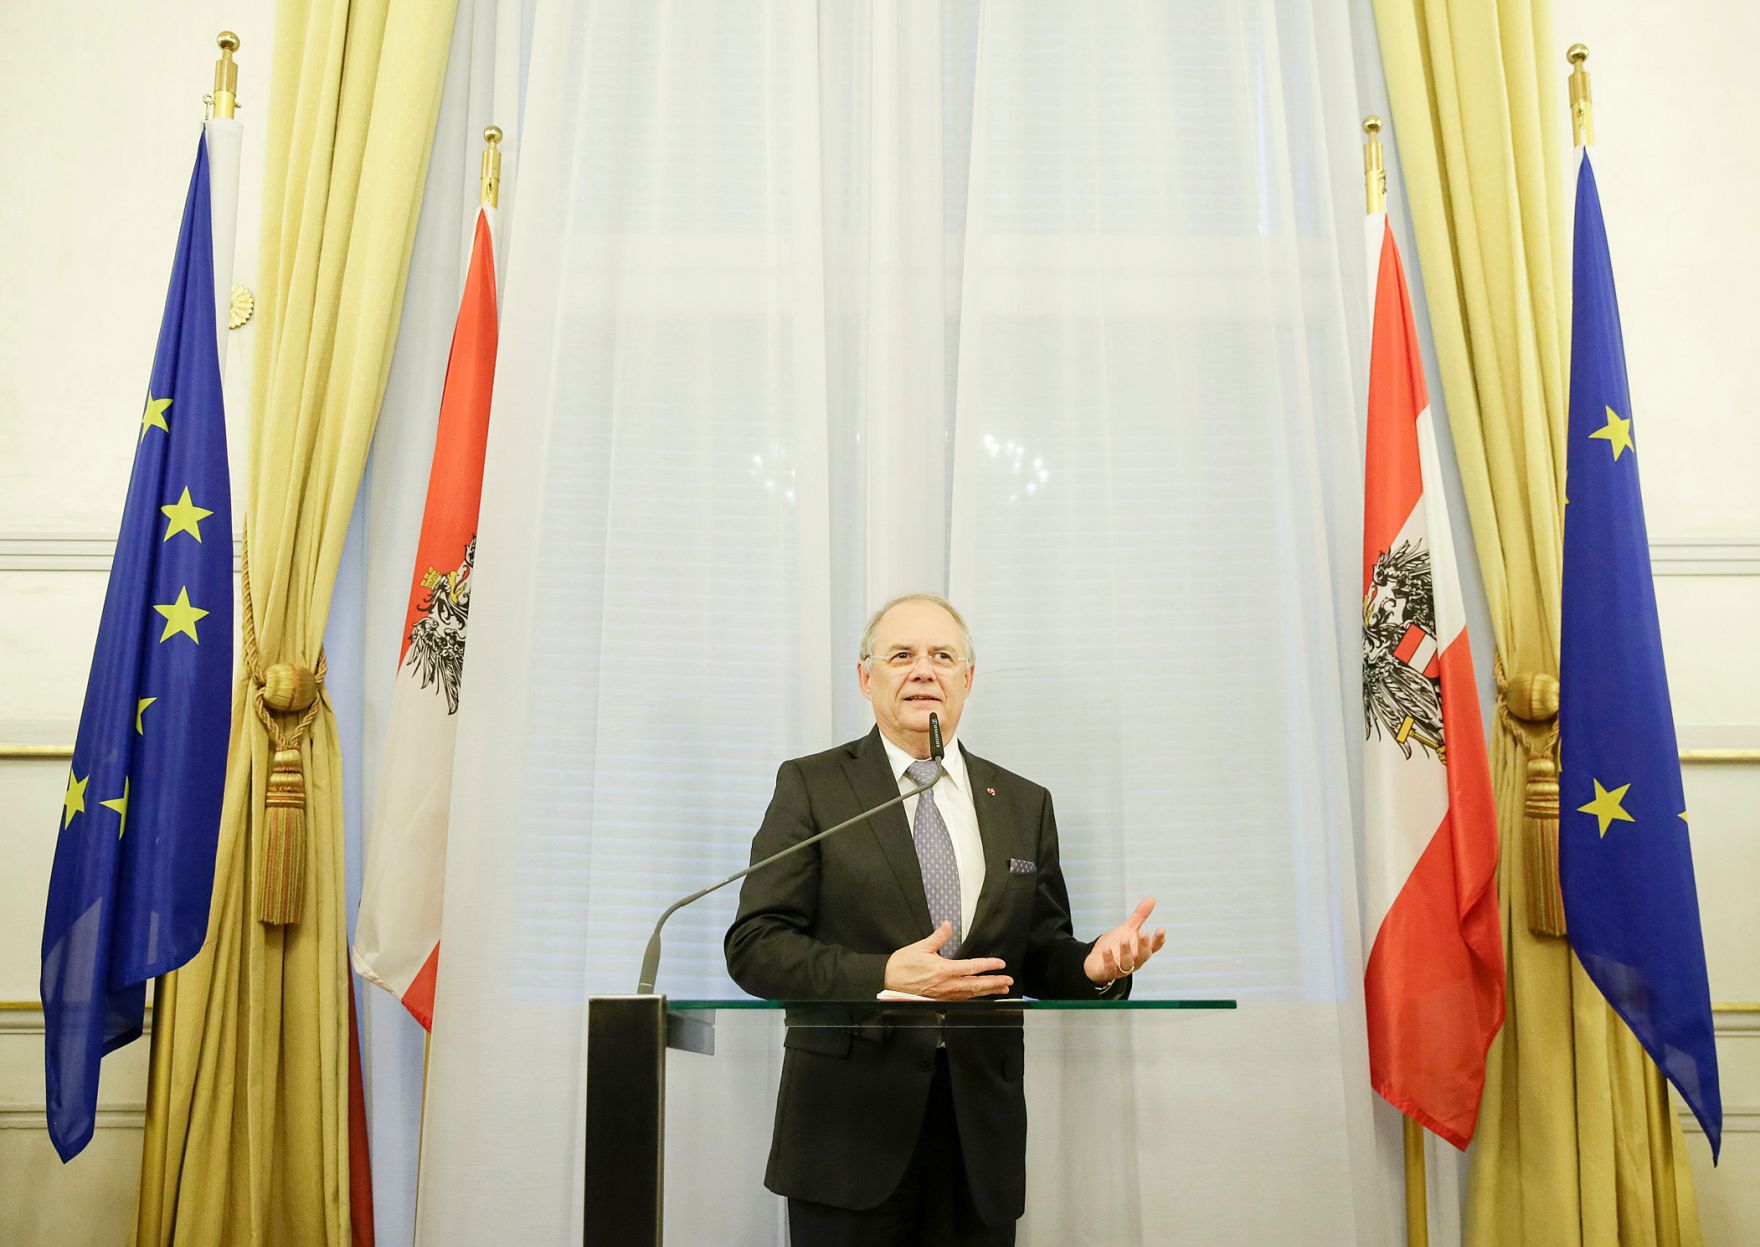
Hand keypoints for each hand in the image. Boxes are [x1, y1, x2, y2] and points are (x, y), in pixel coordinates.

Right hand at [884, 922, 1013, 999]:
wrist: (886, 983)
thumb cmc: (901, 966)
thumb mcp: (920, 947)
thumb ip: (938, 937)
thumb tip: (948, 924)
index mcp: (944, 970)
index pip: (972, 967)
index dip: (988, 965)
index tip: (1001, 964)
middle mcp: (947, 985)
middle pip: (976, 985)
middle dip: (994, 983)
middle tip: (1009, 982)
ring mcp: (944, 995)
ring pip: (971, 994)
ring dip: (988, 992)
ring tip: (1001, 990)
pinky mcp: (940, 1001)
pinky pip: (961, 1000)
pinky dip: (974, 997)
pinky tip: (980, 995)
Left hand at [1083, 897, 1166, 985]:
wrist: (1096, 960)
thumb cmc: (1115, 945)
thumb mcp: (1127, 929)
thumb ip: (1139, 916)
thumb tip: (1151, 898)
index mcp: (1140, 950)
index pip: (1153, 947)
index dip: (1158, 940)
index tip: (1161, 929)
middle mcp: (1133, 961)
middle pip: (1143, 956)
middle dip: (1144, 946)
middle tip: (1144, 933)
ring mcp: (1120, 968)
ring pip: (1127, 963)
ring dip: (1126, 952)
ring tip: (1124, 939)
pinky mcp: (1106, 971)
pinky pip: (1109, 968)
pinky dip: (1109, 960)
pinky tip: (1107, 950)